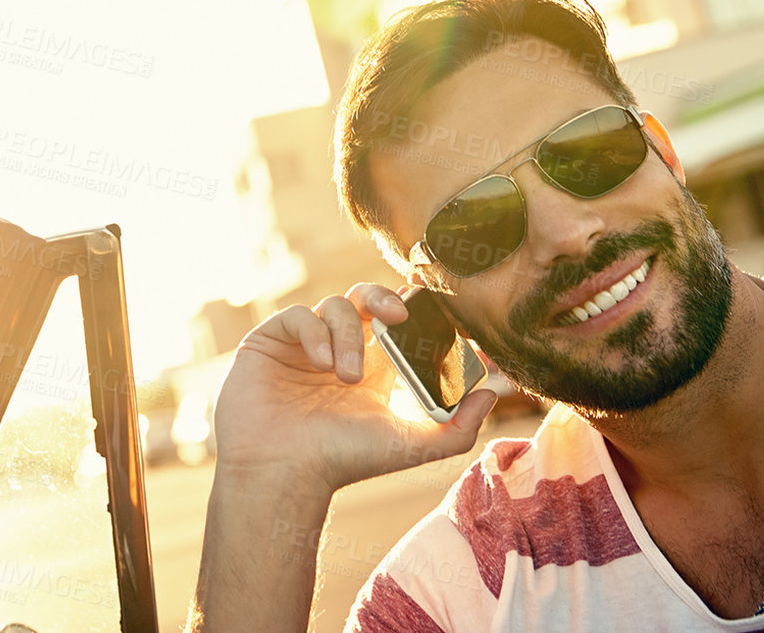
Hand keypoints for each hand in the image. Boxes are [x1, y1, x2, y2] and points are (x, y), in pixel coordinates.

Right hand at [210, 283, 497, 498]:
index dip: (412, 301)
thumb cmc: (344, 460)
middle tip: (399, 313)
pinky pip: (298, 316)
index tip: (428, 291)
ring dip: (348, 335)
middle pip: (366, 296)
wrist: (285, 472)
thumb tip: (491, 393)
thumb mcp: (410, 445)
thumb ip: (457, 427)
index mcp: (375, 366)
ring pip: (334, 306)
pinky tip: (322, 364)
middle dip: (383, 295)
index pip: (397, 319)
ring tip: (346, 376)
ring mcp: (304, 342)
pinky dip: (315, 333)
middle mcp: (340, 348)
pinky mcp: (272, 340)